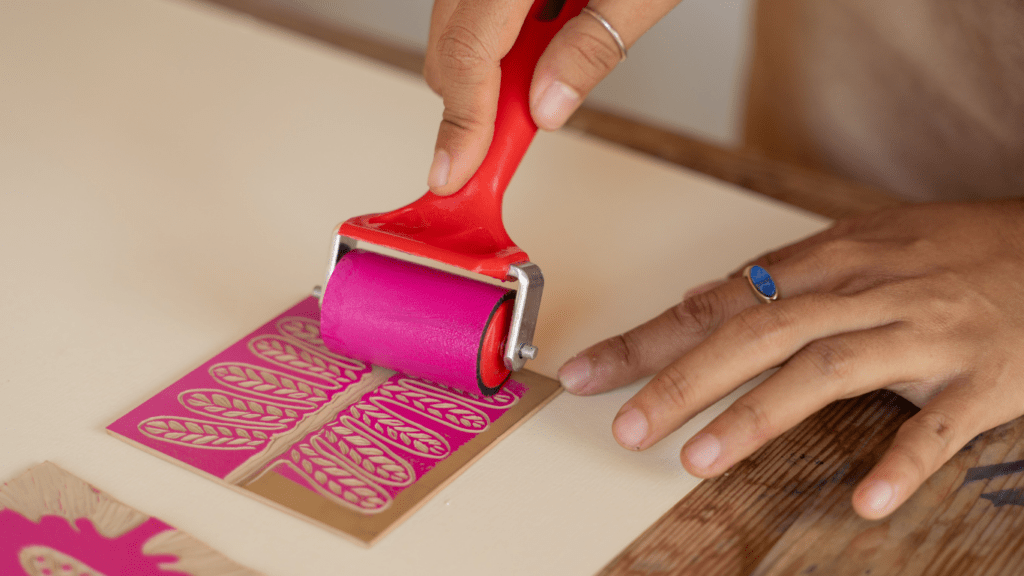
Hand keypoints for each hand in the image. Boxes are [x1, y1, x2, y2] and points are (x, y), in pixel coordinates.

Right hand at [423, 0, 679, 194]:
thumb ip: (594, 47)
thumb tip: (545, 107)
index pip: (468, 53)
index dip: (461, 123)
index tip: (454, 172)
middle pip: (447, 42)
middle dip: (472, 103)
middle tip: (505, 145)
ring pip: (456, 24)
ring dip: (489, 71)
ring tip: (541, 83)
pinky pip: (477, 3)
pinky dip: (499, 38)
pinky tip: (540, 42)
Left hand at [557, 200, 1023, 518]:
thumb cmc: (954, 251)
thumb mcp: (862, 246)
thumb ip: (784, 277)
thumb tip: (706, 300)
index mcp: (831, 260)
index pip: (719, 301)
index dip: (649, 337)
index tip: (588, 372)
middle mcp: (865, 291)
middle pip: (756, 332)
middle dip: (681, 379)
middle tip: (626, 426)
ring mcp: (922, 333)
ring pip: (825, 369)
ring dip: (757, 415)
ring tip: (698, 460)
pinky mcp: (980, 378)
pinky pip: (937, 425)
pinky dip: (901, 461)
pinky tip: (865, 498)